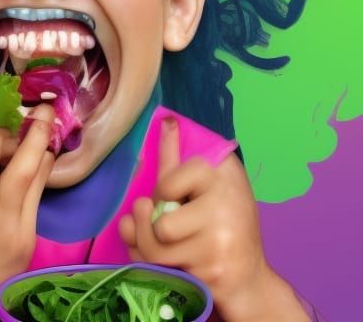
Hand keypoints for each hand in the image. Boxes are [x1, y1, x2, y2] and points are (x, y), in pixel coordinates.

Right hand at [0, 105, 56, 318]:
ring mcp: (21, 234)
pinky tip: (40, 164)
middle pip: (25, 169)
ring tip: (50, 130)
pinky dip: (39, 180)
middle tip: (47, 109)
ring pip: (37, 185)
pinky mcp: (30, 244)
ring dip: (43, 155)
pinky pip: (37, 203)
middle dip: (37, 136)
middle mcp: (3, 220)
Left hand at [118, 116, 283, 321]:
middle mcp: (227, 204)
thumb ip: (176, 159)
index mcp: (223, 172)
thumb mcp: (204, 184)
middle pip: (157, 214)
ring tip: (166, 241)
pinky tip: (171, 260)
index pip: (166, 182)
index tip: (176, 196)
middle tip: (172, 220)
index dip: (162, 191)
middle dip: (153, 219)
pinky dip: (154, 265)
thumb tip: (165, 121)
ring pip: (154, 244)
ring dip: (149, 244)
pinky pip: (159, 268)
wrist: (249, 277)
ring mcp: (221, 241)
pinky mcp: (213, 272)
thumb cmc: (222, 222)